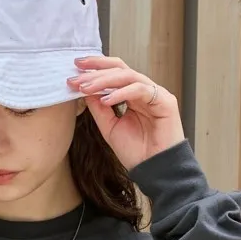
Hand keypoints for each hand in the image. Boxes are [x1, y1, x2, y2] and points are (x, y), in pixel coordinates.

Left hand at [68, 56, 184, 170]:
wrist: (153, 171)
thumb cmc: (136, 152)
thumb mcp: (109, 127)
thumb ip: (99, 108)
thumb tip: (84, 90)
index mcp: (132, 95)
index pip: (114, 73)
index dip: (95, 68)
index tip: (74, 69)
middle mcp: (144, 90)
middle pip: (120, 69)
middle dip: (96, 71)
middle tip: (76, 76)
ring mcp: (155, 94)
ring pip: (128, 76)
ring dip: (104, 80)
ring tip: (86, 87)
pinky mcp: (165, 101)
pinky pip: (140, 89)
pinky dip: (121, 93)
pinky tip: (106, 100)